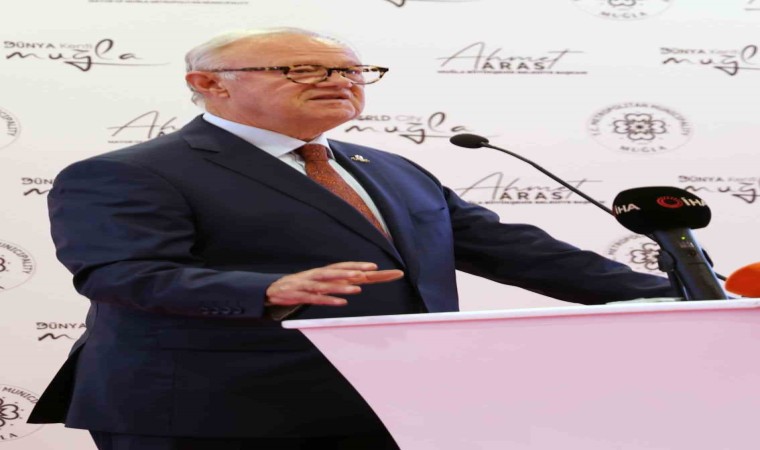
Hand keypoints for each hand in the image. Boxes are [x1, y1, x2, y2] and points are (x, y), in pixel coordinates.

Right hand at [265, 262, 403, 306]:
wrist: (274, 289)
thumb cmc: (302, 285)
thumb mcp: (320, 282)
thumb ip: (337, 281)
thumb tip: (358, 281)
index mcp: (323, 272)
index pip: (343, 266)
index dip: (358, 265)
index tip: (374, 266)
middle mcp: (317, 275)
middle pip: (336, 271)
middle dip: (352, 270)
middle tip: (368, 271)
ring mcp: (309, 285)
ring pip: (327, 284)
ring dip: (342, 286)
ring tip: (357, 289)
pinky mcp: (301, 296)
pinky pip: (316, 299)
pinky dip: (329, 300)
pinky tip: (341, 303)